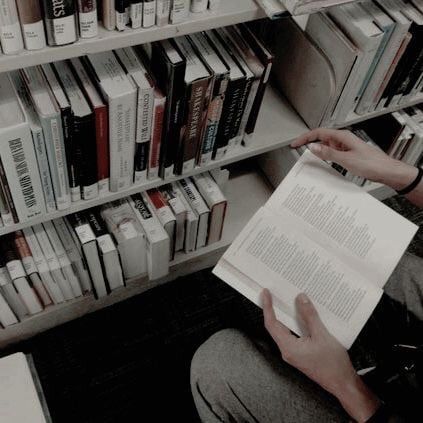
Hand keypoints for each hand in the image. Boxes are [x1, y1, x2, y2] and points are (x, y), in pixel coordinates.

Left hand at [262, 289, 379, 421]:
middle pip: (275, 326)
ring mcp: (293, 352)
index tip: (266, 293)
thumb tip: (300, 299)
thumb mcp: (322, 335)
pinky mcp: (300, 353)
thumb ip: (309, 316)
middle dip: (273, 309)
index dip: (268, 307)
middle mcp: (287, 350)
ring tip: (286, 300)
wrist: (343, 384)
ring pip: (284, 330)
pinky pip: (293, 334)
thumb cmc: (333, 364)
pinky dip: (294, 322)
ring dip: (285, 315)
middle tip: (273, 293)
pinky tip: (301, 314)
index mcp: (288, 347)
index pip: (272, 324)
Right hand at [291, 128, 417, 190]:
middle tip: (297, 149)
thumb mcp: (346, 159)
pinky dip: (324, 156)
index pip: (318, 133)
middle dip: (308, 143)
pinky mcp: (348, 154)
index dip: (305, 137)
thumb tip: (313, 147)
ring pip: (326, 146)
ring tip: (307, 157)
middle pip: (321, 138)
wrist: (387, 171)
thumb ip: (328, 153)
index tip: (295, 143)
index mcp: (342, 137)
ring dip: (316, 150)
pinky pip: (332, 153)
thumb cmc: (371, 164)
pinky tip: (322, 162)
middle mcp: (343, 140)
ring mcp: (345, 147)